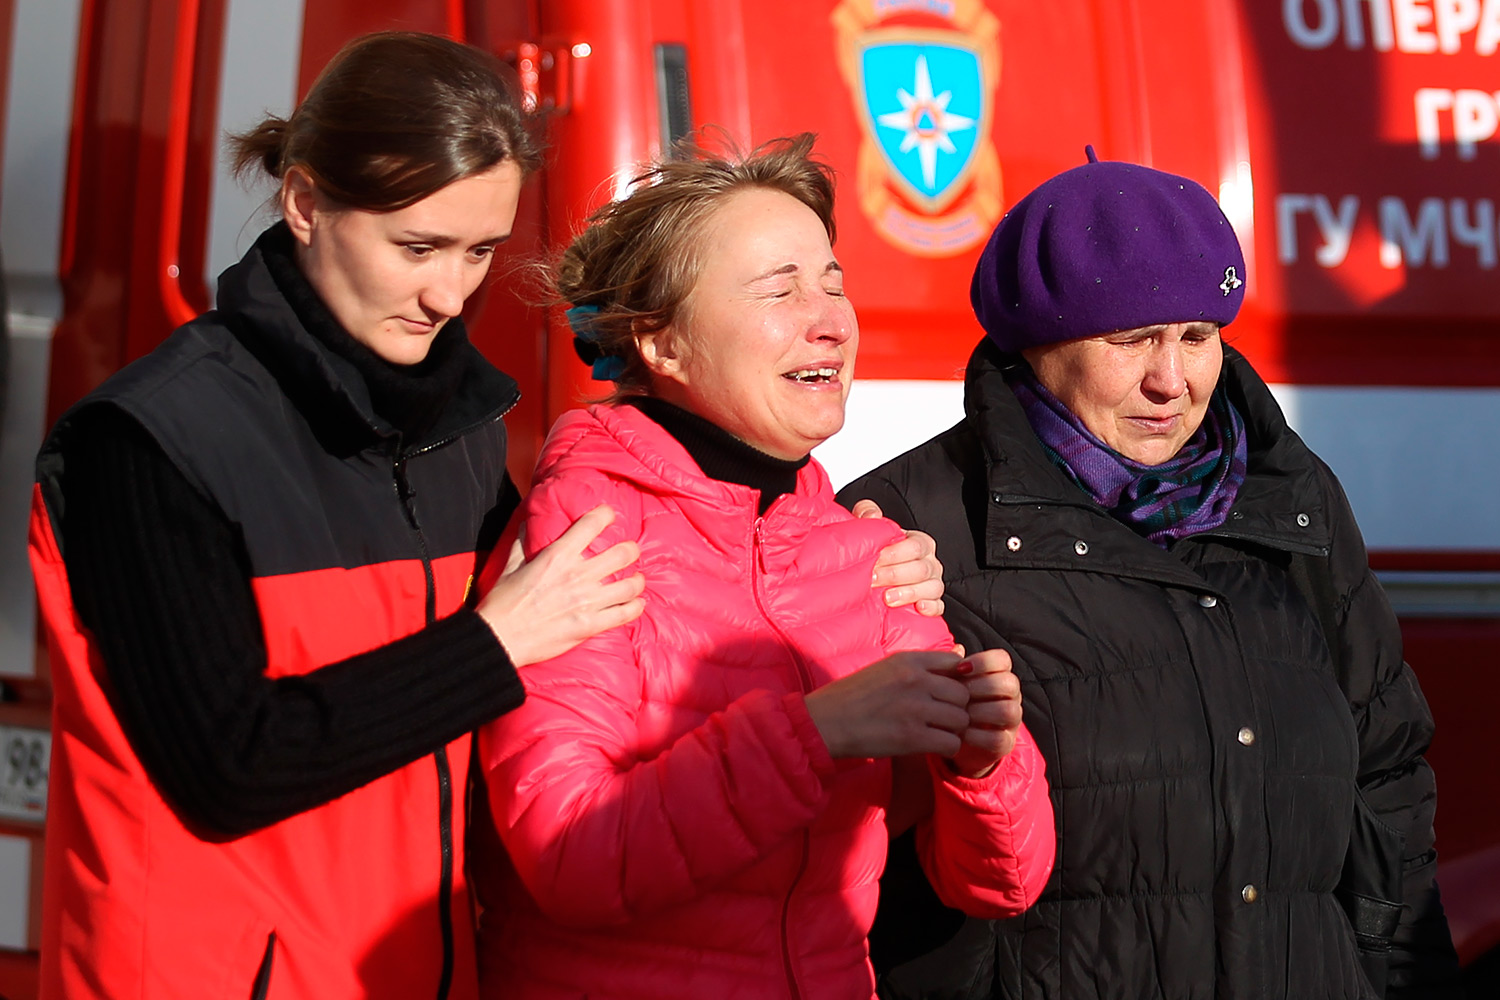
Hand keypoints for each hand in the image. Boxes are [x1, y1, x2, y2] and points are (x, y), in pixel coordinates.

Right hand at [476, 505, 645, 666]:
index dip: (606, 515)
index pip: (592, 524)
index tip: (610, 515)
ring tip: (636, 580)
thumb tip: (525, 523)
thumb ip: (521, 543)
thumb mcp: (510, 566)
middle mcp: (577, 575)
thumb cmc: (502, 602)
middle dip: (631, 550)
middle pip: (623, 553)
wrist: (500, 638)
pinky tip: (635, 603)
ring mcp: (587, 602)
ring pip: (630, 585)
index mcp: (558, 556)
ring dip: (637, 580)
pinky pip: (625, 613)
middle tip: (630, 552)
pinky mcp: (590, 626)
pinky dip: (635, 606)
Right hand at [803, 650, 970, 758]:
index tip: (948, 693)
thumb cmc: (851, 696)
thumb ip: (916, 668)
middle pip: (963, 694)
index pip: (956, 663)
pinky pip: (951, 743)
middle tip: (944, 719)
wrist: (824, 722)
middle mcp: (916, 680)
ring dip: (954, 730)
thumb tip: (953, 670)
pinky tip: (932, 746)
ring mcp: (916, 709)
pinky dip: (946, 747)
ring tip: (938, 733)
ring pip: (961, 719)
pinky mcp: (912, 737)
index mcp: (909, 660)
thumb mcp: (884, 669)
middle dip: (958, 708)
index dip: (958, 680)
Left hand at [852, 499, 944, 616]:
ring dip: (909, 593)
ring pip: (932, 588)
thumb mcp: (869, 526)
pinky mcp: (932, 602)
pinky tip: (919, 608)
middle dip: (895, 575)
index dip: (895, 553)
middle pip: (921, 568)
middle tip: (873, 579)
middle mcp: (930, 563)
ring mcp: (933, 583)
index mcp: (919, 543)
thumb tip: (873, 515)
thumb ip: (867, 511)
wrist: (877, 573)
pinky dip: (931, 608)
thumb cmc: (877, 549)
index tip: (875, 558)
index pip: (915, 546)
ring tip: (888, 598)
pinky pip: (938, 606)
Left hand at [947, 649, 1022, 777]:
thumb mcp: (949, 683)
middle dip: (981, 687)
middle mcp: (1010, 696)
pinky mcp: (1006, 743)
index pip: (1003, 660)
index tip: (960, 668)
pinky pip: (999, 739)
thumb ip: (953, 667)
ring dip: (980, 712)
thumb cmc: (952, 703)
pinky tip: (960, 733)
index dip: (984, 661)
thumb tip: (957, 649)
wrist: (953, 739)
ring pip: (1008, 710)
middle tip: (957, 693)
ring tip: (959, 714)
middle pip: (1009, 683)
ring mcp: (1011, 721)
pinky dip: (977, 736)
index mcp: (999, 675)